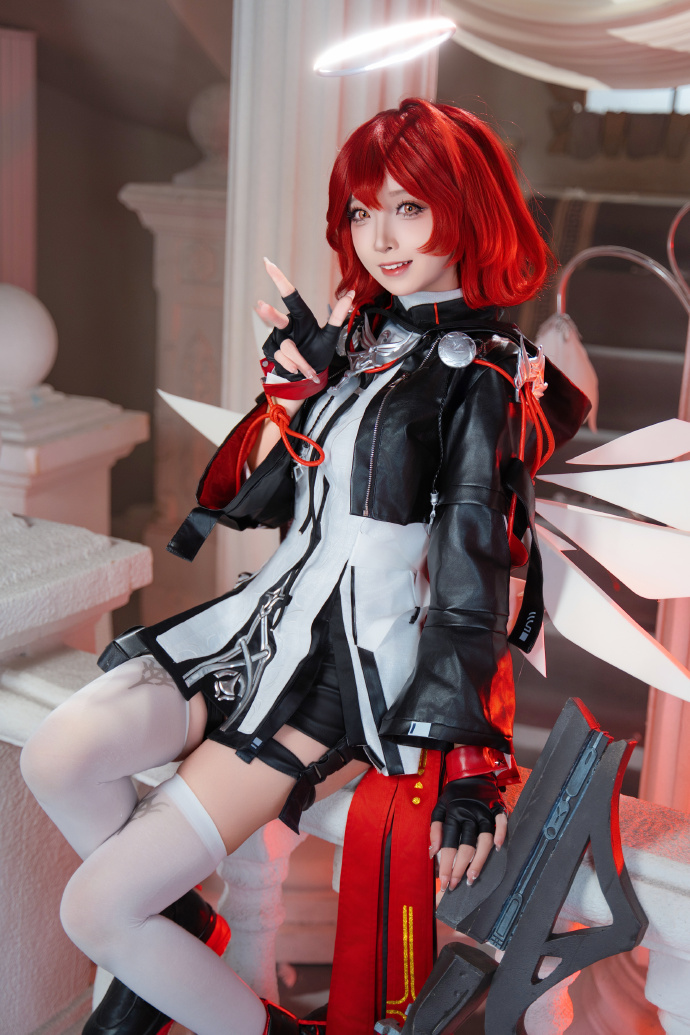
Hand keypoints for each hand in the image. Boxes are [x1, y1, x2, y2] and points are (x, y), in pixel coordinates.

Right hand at [256, 258, 353, 380]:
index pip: (290, 296)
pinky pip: (283, 359)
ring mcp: (278, 339)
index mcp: (300, 318)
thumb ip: (338, 316)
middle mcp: (287, 327)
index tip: (268, 263)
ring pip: (287, 348)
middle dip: (270, 314)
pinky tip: (299, 370)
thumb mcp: (330, 336)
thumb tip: (351, 293)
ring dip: (300, 361)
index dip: (279, 280)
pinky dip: (295, 366)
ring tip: (307, 370)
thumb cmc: (317, 353)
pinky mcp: (272, 352)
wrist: (308, 377)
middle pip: (278, 319)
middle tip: (261, 305)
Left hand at [430, 774, 507, 891]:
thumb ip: (435, 828)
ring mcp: (484, 812)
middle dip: (460, 868)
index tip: (443, 881)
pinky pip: (501, 823)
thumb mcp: (439, 806)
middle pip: (465, 846)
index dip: (445, 864)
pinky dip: (501, 835)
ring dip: (479, 860)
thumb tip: (432, 852)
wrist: (472, 772)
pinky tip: (498, 849)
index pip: (448, 843)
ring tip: (473, 876)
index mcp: (453, 814)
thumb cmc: (454, 794)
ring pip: (484, 839)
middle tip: (456, 884)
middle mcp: (469, 814)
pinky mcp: (497, 808)